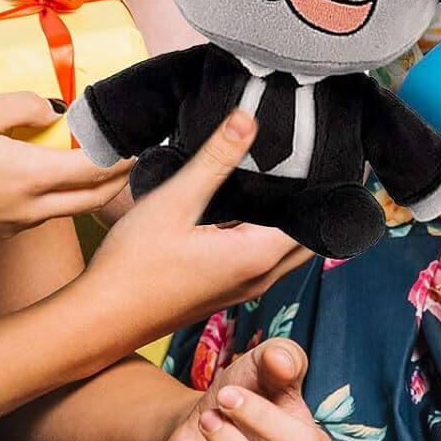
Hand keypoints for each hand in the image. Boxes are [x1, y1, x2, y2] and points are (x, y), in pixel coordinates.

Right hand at [0, 92, 132, 244]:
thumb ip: (23, 105)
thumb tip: (53, 111)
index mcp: (32, 178)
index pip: (98, 172)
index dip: (124, 158)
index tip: (141, 144)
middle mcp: (30, 209)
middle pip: (93, 200)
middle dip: (119, 180)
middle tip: (131, 158)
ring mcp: (12, 226)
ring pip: (68, 210)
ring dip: (89, 191)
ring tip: (95, 164)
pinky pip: (40, 216)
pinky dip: (59, 199)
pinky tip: (48, 179)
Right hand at [85, 109, 313, 338]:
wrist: (97, 322)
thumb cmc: (132, 267)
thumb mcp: (175, 201)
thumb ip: (215, 159)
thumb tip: (248, 118)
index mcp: (258, 255)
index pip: (318, 218)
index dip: (333, 187)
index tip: (344, 156)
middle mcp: (261, 276)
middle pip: (313, 234)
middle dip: (321, 200)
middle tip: (322, 159)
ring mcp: (244, 288)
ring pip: (291, 248)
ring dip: (298, 218)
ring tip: (292, 175)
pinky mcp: (226, 290)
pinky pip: (268, 257)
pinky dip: (275, 232)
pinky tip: (252, 204)